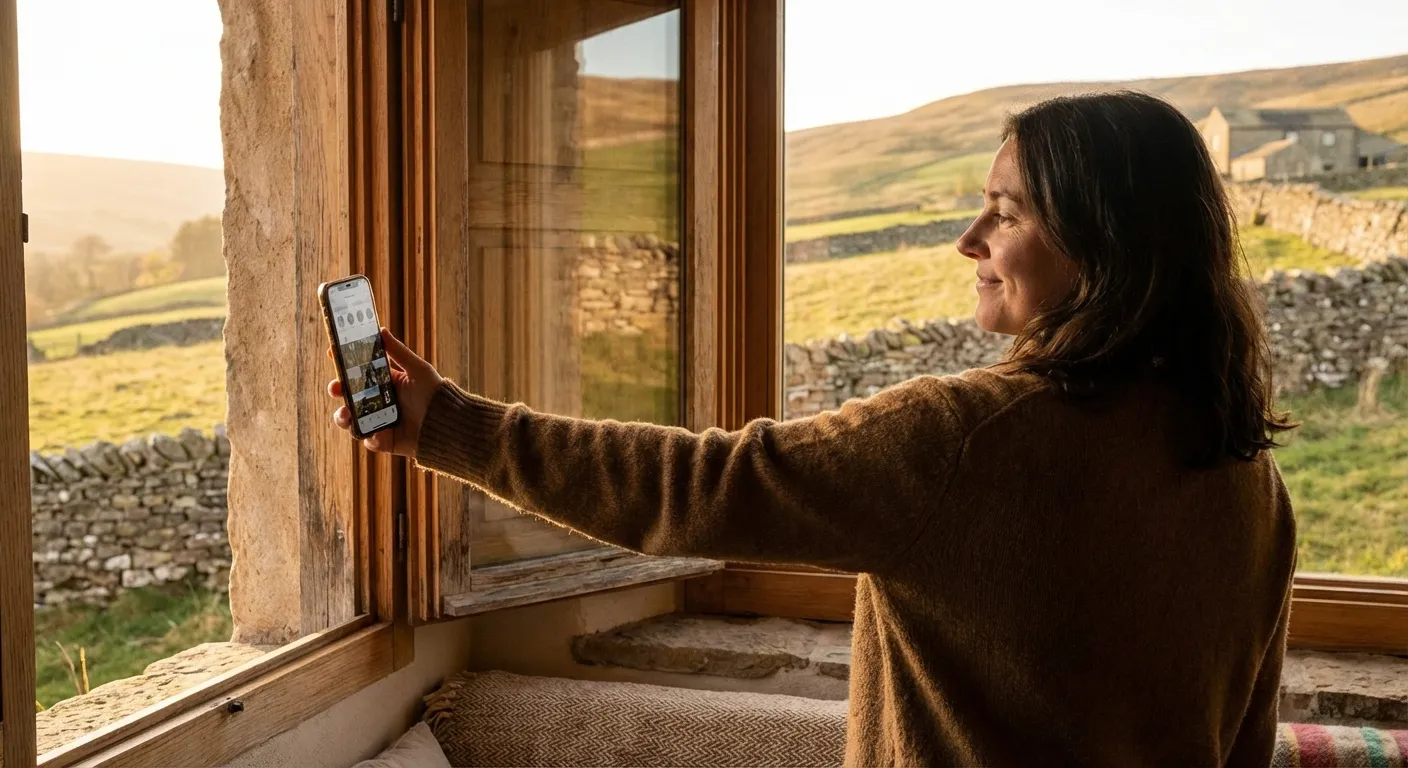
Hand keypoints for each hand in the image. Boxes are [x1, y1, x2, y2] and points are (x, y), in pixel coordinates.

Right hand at [328, 328, 443, 456]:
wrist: (449, 424)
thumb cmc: (435, 394)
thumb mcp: (418, 369)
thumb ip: (398, 352)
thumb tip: (381, 330)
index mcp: (386, 382)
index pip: (359, 371)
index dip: (344, 363)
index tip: (331, 352)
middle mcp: (379, 401)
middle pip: (349, 395)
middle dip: (337, 390)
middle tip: (335, 387)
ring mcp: (380, 421)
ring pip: (352, 420)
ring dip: (344, 417)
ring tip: (346, 414)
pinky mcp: (385, 440)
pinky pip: (371, 440)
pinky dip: (372, 438)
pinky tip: (379, 434)